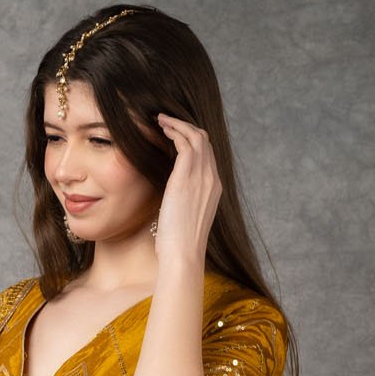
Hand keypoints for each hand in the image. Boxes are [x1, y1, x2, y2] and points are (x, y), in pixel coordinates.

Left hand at [152, 113, 221, 267]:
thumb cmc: (179, 246)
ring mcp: (202, 176)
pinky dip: (173, 131)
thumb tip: (171, 200)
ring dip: (178, 124)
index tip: (175, 136)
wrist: (183, 255)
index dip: (191, 141)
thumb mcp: (186, 220)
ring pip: (196, 136)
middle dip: (186, 127)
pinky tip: (161, 129)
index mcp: (214, 189)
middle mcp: (212, 179)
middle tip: (166, 122)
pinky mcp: (187, 177)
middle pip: (205, 140)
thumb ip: (183, 203)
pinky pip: (184, 143)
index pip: (207, 155)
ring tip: (161, 120)